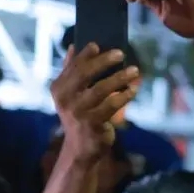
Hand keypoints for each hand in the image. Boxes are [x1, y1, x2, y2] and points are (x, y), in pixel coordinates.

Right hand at [49, 44, 139, 163]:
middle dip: (104, 61)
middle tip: (121, 53)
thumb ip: (71, 71)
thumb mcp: (71, 94)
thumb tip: (74, 46)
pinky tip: (133, 90)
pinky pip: (112, 105)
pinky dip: (124, 96)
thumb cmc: (80, 116)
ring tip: (134, 71)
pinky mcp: (92, 123)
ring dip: (120, 77)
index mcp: (59, 88)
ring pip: (101, 88)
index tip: (98, 44)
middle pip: (85, 73)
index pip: (73, 66)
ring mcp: (78, 111)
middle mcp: (65, 99)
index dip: (86, 54)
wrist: (81, 148)